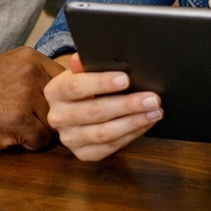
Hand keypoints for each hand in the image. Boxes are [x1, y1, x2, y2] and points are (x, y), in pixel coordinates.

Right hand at [0, 46, 61, 150]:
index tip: (49, 106)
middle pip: (62, 103)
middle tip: (29, 120)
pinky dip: (30, 144)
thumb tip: (67, 86)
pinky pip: (42, 140)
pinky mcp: (19, 120)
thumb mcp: (6, 67)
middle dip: (49, 115)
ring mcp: (25, 95)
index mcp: (30, 57)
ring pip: (54, 123)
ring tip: (16, 127)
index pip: (66, 80)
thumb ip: (34, 73)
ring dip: (39, 131)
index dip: (61, 98)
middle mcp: (30, 72)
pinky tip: (11, 136)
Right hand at [44, 54, 162, 160]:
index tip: (126, 79)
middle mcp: (58, 117)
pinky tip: (146, 123)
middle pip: (94, 112)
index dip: (101, 83)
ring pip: (104, 133)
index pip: (76, 87)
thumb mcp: (82, 71)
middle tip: (152, 98)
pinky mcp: (83, 154)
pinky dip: (131, 135)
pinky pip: (110, 147)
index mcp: (55, 92)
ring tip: (155, 112)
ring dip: (134, 122)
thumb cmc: (84, 86)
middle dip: (127, 105)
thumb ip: (86, 63)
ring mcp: (69, 138)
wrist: (74, 108)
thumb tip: (82, 57)